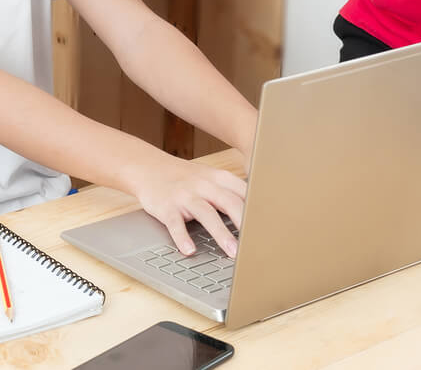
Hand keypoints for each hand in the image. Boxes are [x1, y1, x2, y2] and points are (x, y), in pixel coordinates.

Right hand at [127, 154, 247, 257]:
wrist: (149, 168)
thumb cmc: (186, 178)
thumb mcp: (210, 178)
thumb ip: (231, 193)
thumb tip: (258, 215)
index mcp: (219, 178)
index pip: (244, 193)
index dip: (258, 210)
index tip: (271, 228)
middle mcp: (203, 185)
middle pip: (229, 202)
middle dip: (244, 223)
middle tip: (256, 244)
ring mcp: (185, 195)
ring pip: (206, 214)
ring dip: (221, 233)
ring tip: (232, 252)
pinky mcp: (167, 206)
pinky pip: (176, 223)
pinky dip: (182, 237)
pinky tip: (189, 250)